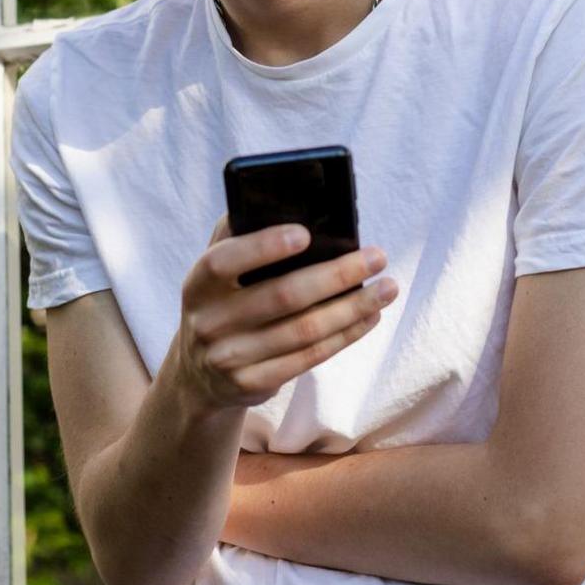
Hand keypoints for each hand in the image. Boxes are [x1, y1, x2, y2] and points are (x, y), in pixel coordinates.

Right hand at [169, 214, 398, 413]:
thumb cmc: (222, 304)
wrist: (199, 376)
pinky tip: (369, 316)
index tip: (306, 233)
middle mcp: (209, 322)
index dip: (263, 247)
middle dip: (337, 275)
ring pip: (305, 331)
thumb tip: (283, 199)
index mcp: (198, 283)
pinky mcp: (253, 384)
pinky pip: (309, 358)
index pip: (225, 261)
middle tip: (377, 256)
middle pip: (282, 297)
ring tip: (387, 288)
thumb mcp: (214, 273)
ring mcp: (230, 358)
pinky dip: (345, 336)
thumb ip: (236, 235)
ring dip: (353, 308)